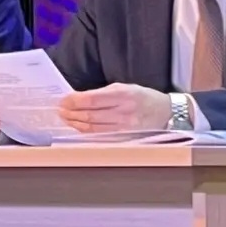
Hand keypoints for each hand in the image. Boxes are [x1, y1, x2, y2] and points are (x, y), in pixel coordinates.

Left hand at [57, 83, 172, 133]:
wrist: (166, 113)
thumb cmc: (143, 98)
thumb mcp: (125, 87)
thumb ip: (102, 94)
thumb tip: (78, 99)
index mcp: (123, 95)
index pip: (92, 99)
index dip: (74, 101)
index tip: (63, 100)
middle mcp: (124, 112)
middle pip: (90, 115)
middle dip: (71, 113)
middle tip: (60, 111)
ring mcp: (125, 127)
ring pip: (93, 128)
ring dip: (76, 124)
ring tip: (65, 119)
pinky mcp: (125, 138)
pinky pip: (101, 136)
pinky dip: (87, 133)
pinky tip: (78, 128)